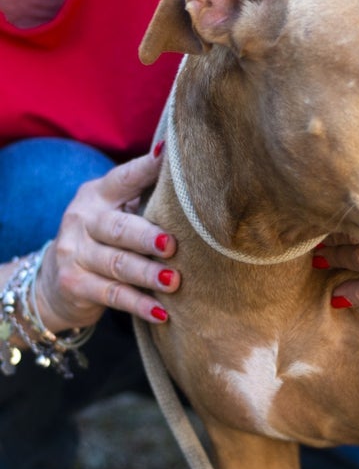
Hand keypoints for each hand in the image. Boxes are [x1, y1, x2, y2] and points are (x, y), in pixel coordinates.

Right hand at [34, 147, 179, 330]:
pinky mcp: (75, 284)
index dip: (145, 168)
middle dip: (145, 236)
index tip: (168, 157)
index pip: (123, 178)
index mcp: (97, 195)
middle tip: (171, 245)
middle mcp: (82, 220)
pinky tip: (161, 312)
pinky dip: (139, 304)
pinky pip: (113, 295)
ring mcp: (74, 253)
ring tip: (174, 281)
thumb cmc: (104, 241)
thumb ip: (145, 197)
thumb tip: (194, 178)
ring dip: (147, 274)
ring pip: (117, 264)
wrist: (54, 282)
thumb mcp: (115, 213)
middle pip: (118, 228)